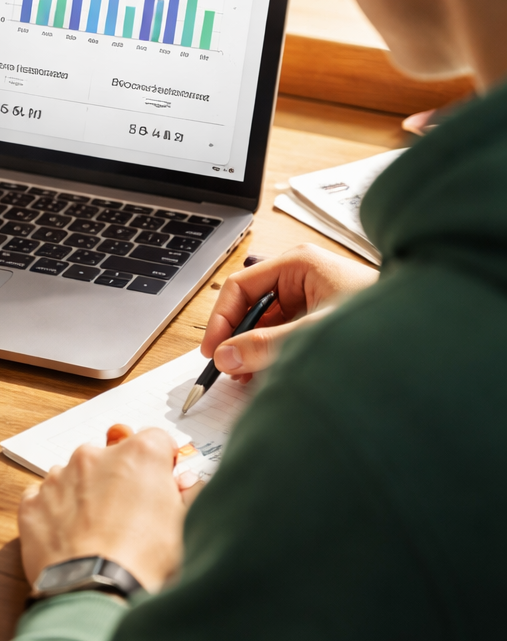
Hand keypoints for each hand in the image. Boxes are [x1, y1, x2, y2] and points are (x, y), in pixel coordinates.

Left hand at [19, 428, 185, 592]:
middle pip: (112, 455)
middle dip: (120, 477)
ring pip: (76, 476)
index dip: (161, 462)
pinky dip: (57, 513)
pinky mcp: (33, 502)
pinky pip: (46, 499)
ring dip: (86, 494)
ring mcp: (59, 476)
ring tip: (98, 533)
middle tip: (129, 515)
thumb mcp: (185, 526)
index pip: (155, 440)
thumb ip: (190, 494)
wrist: (95, 594)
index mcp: (138, 454)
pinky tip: (72, 540)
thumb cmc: (144, 562)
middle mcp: (95, 455)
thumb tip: (187, 483)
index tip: (161, 481)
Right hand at [202, 244, 377, 380]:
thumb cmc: (382, 320)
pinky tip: (268, 373)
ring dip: (253, 349)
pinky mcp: (320, 318)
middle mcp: (301, 276)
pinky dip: (272, 354)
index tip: (212, 350)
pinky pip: (283, 334)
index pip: (240, 286)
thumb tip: (226, 356)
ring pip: (265, 323)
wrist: (429, 333)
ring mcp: (311, 297)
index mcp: (297, 264)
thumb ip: (266, 346)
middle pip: (251, 306)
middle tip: (228, 368)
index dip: (221, 319)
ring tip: (248, 376)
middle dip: (238, 338)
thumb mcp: (314, 333)